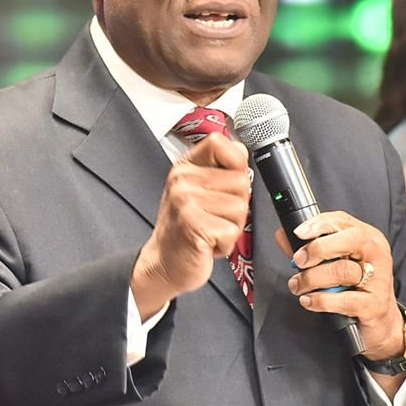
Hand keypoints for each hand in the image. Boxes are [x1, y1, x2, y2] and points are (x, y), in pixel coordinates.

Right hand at [132, 134, 250, 318]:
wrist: (163, 263)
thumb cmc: (184, 228)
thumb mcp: (196, 190)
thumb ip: (219, 170)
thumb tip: (242, 153)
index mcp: (185, 167)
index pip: (219, 143)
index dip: (235, 160)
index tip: (228, 178)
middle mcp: (182, 181)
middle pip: (241, 181)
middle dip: (237, 205)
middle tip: (214, 217)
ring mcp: (186, 202)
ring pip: (241, 208)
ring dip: (232, 226)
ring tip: (211, 230)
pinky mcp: (194, 226)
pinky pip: (233, 230)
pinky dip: (226, 243)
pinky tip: (208, 243)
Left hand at [276, 211, 403, 361]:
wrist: (382, 321)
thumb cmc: (356, 286)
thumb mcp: (335, 262)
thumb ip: (309, 248)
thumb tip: (283, 235)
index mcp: (368, 238)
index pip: (343, 221)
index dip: (318, 224)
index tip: (298, 233)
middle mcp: (377, 255)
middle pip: (349, 241)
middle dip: (317, 249)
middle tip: (298, 261)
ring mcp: (378, 280)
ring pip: (342, 271)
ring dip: (311, 278)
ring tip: (297, 285)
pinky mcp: (373, 305)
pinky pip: (343, 300)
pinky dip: (320, 300)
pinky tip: (308, 300)